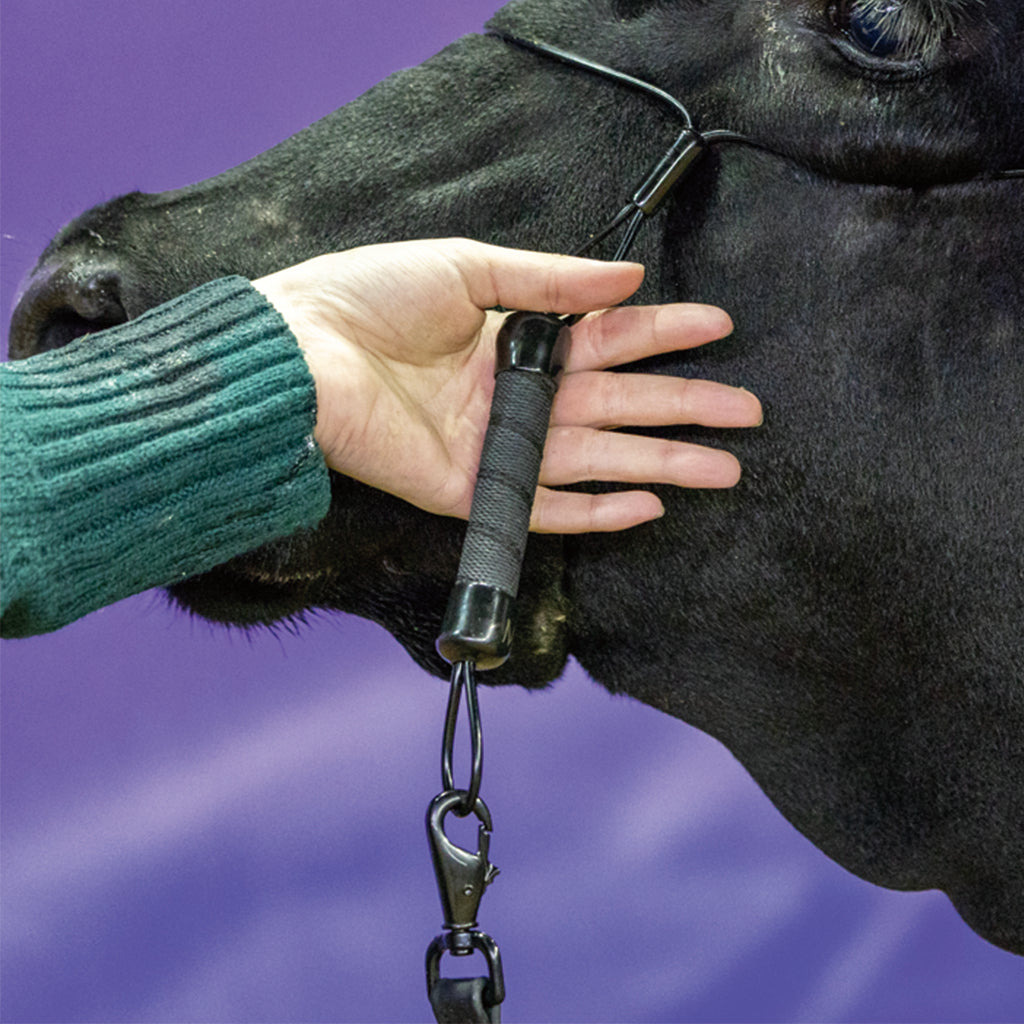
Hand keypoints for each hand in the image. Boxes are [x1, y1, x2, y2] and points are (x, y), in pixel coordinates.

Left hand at [253, 238, 761, 532]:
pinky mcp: (470, 490)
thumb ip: (550, 280)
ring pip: (597, 458)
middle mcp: (515, 394)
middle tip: (746, 412)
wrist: (299, 350)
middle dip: (683, 407)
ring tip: (723, 468)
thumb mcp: (468, 268)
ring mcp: (496, 446)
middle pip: (618, 404)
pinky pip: (543, 506)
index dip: (664, 334)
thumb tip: (630, 278)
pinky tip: (646, 504)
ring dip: (660, 463)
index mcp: (516, 337)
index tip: (719, 327)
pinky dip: (595, 510)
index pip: (608, 339)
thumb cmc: (369, 298)